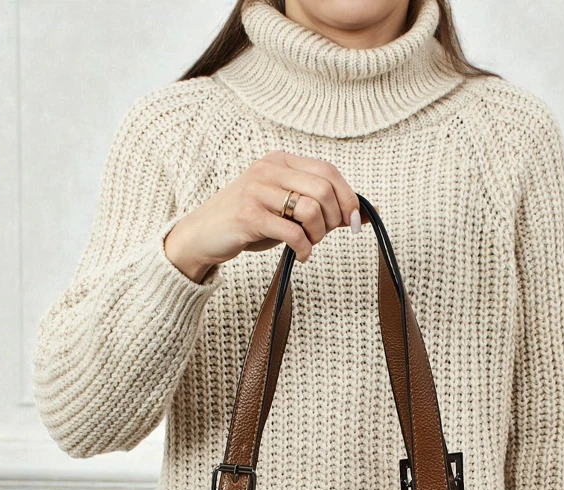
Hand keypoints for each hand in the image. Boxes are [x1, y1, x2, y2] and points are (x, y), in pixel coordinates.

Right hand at [164, 149, 371, 281]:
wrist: (202, 234)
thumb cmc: (249, 222)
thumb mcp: (285, 207)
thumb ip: (318, 205)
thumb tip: (361, 213)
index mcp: (280, 161)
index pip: (328, 171)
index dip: (348, 197)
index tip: (354, 221)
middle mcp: (269, 170)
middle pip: (323, 189)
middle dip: (333, 218)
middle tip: (323, 236)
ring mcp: (257, 191)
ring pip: (310, 209)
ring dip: (318, 235)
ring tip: (308, 244)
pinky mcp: (249, 215)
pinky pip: (293, 232)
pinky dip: (304, 249)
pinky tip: (300, 256)